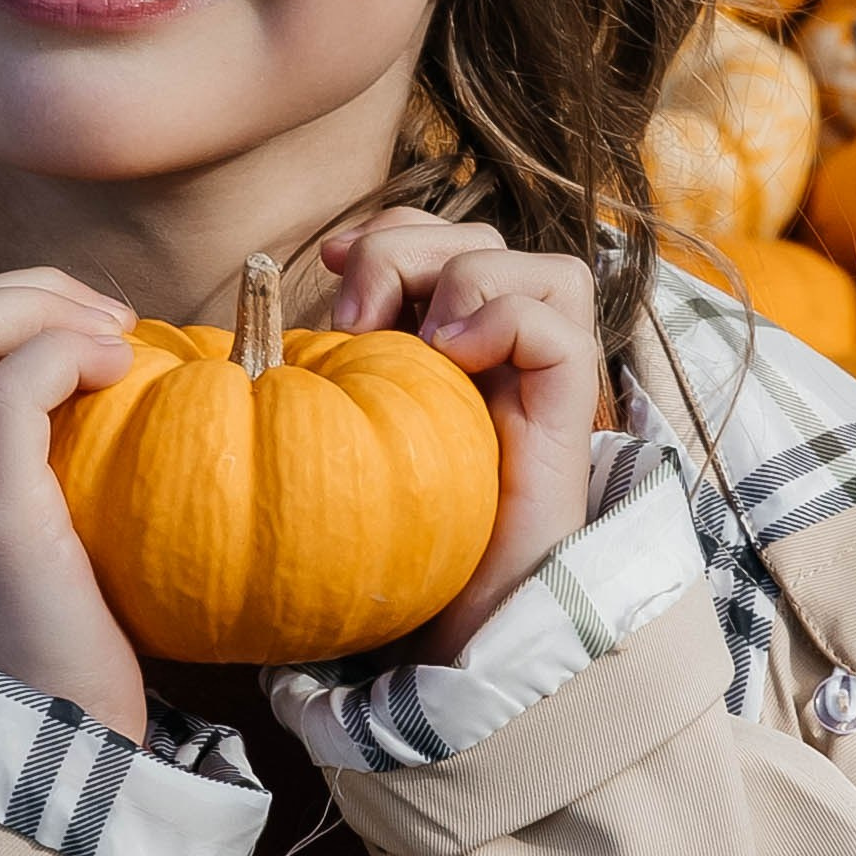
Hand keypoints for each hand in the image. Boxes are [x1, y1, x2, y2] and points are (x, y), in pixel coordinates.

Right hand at [0, 270, 147, 739]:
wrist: (42, 742)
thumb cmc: (40, 640)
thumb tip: (66, 379)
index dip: (10, 310)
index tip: (86, 331)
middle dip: (31, 292)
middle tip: (109, 320)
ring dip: (48, 308)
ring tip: (117, 338)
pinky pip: (13, 385)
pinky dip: (67, 352)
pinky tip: (119, 370)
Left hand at [321, 215, 598, 659]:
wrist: (447, 628)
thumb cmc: (390, 543)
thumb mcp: (346, 438)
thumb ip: (331, 373)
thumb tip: (287, 308)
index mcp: (453, 346)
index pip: (440, 237)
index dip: (389, 228)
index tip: (326, 263)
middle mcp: (506, 355)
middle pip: (481, 237)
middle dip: (407, 250)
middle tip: (355, 321)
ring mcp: (543, 384)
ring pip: (544, 267)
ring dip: (466, 279)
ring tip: (423, 345)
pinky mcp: (568, 418)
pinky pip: (559, 324)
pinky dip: (503, 319)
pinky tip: (457, 360)